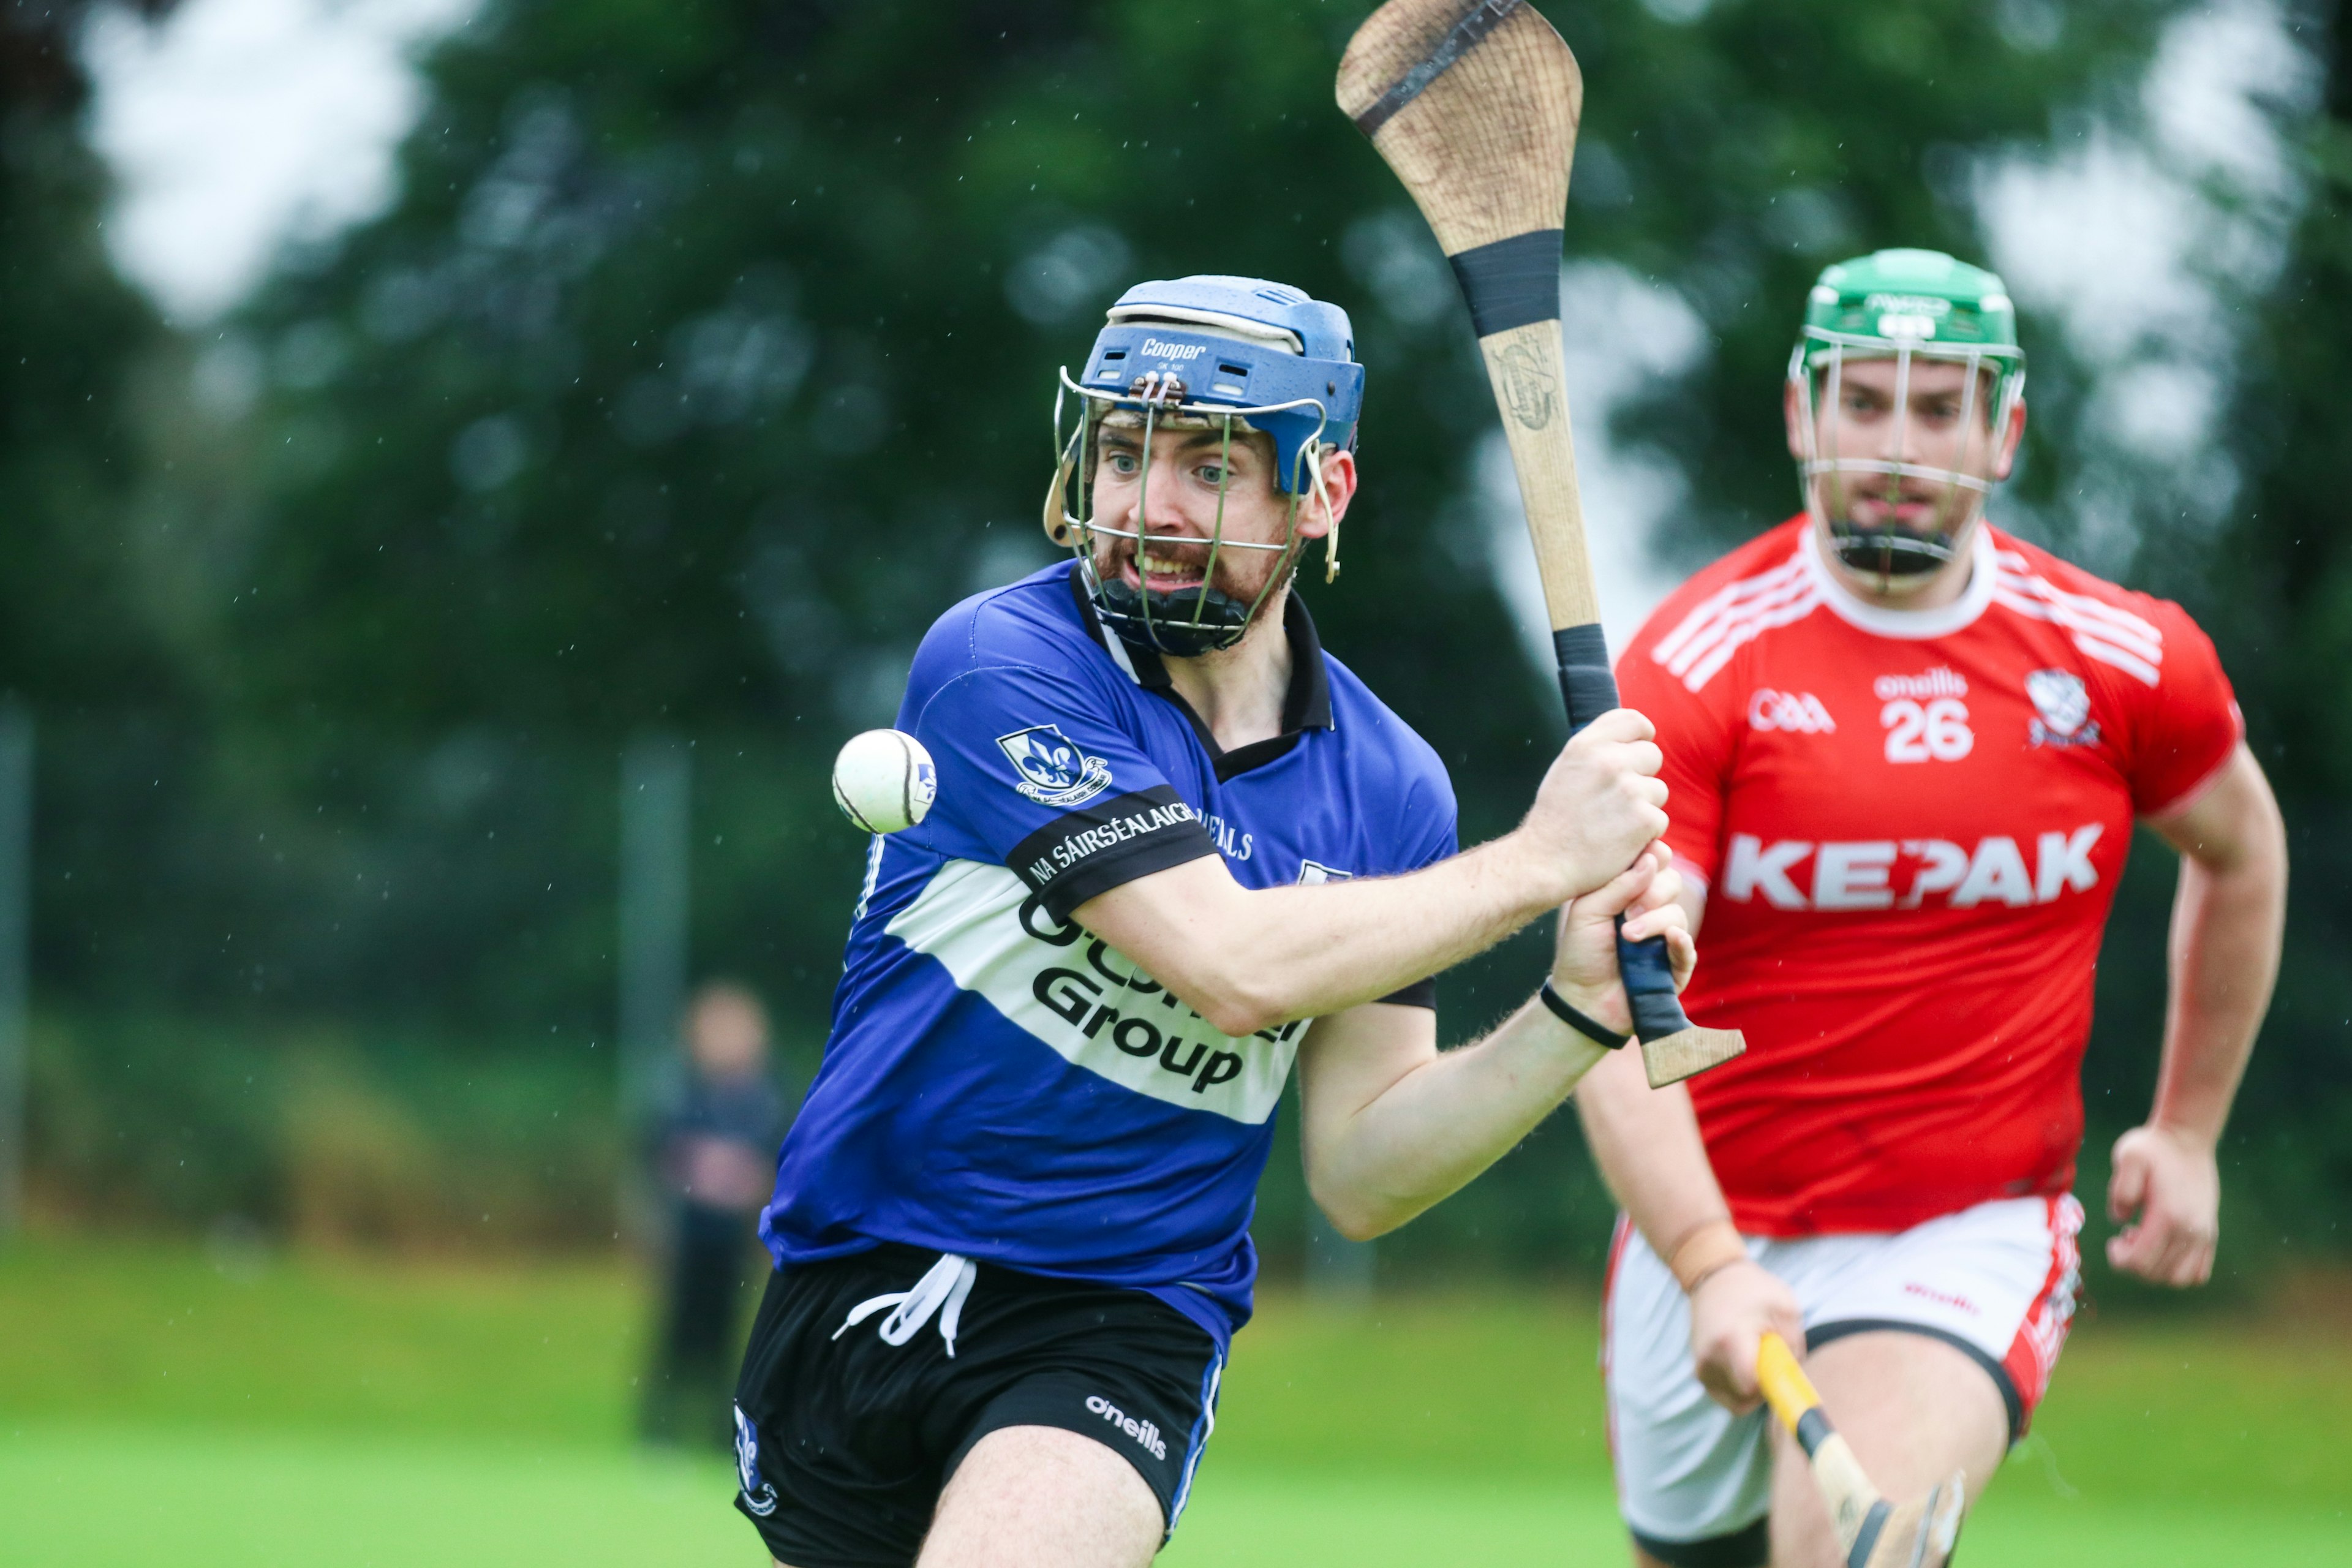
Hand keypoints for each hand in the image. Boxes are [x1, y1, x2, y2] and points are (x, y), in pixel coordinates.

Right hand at [1520, 709, 1667, 903]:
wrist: (1546, 861)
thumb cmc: (1556, 817)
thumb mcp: (1566, 768)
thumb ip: (1597, 748)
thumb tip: (1634, 736)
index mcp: (1586, 745)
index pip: (1635, 721)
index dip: (1641, 735)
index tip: (1636, 751)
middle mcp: (1609, 762)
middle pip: (1653, 755)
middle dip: (1642, 775)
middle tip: (1617, 798)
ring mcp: (1629, 790)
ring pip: (1658, 790)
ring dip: (1644, 806)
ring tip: (1613, 822)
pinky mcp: (1645, 819)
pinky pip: (1659, 819)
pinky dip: (1645, 833)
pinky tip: (1620, 840)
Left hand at [1549, 844, 1694, 1034]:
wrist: (1582, 999)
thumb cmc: (1580, 952)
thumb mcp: (1588, 911)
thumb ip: (1618, 884)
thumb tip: (1652, 858)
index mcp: (1629, 891)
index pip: (1655, 861)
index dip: (1652, 857)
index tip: (1641, 862)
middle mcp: (1651, 910)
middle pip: (1672, 881)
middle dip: (1652, 891)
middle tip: (1627, 911)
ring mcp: (1665, 937)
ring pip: (1678, 913)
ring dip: (1654, 921)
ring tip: (1628, 937)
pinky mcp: (1676, 965)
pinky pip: (1689, 948)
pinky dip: (1681, 941)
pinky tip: (1670, 939)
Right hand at [1687, 1258, 1804, 1413]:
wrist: (1715, 1277)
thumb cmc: (1754, 1290)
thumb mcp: (1786, 1308)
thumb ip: (1794, 1344)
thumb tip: (1795, 1378)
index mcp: (1730, 1340)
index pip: (1750, 1388)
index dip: (1771, 1388)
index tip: (1781, 1376)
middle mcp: (1709, 1357)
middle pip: (1744, 1399)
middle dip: (1764, 1388)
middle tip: (1772, 1362)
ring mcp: (1701, 1366)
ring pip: (1735, 1401)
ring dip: (1752, 1389)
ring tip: (1756, 1358)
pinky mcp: (1699, 1371)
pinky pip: (1726, 1396)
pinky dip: (1740, 1388)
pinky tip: (1746, 1364)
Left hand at [2106, 1123, 2220, 1285]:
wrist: (2187, 1138)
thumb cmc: (2153, 1148)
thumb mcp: (2127, 1158)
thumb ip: (2120, 1192)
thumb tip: (2121, 1221)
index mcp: (2168, 1216)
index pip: (2140, 1262)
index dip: (2119, 1259)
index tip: (2114, 1240)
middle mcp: (2190, 1230)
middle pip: (2157, 1273)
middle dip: (2133, 1263)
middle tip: (2126, 1236)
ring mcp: (2204, 1233)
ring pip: (2179, 1278)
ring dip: (2156, 1269)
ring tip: (2145, 1242)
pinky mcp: (2210, 1232)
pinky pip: (2198, 1272)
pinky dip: (2178, 1270)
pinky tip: (2164, 1248)